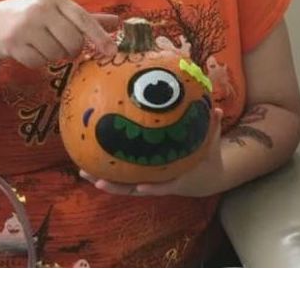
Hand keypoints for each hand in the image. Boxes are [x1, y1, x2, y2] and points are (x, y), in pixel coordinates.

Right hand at [0, 0, 118, 68]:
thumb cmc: (32, 17)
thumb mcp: (57, 11)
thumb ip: (85, 18)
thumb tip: (117, 22)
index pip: (83, 19)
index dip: (99, 36)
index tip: (112, 51)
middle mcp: (41, 9)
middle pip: (72, 41)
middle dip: (72, 50)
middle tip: (64, 48)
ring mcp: (25, 25)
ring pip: (56, 54)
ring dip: (53, 56)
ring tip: (41, 45)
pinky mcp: (12, 42)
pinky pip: (38, 62)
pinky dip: (37, 61)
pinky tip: (29, 50)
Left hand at [81, 106, 225, 197]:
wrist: (203, 178)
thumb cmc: (206, 158)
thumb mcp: (211, 143)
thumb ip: (213, 126)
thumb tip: (217, 109)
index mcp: (175, 180)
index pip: (162, 187)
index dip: (151, 188)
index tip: (139, 187)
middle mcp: (157, 184)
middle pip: (132, 189)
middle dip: (114, 186)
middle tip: (96, 179)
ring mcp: (146, 182)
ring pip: (121, 185)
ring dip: (101, 179)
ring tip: (82, 171)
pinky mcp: (139, 177)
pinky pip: (121, 175)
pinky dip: (106, 168)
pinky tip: (89, 158)